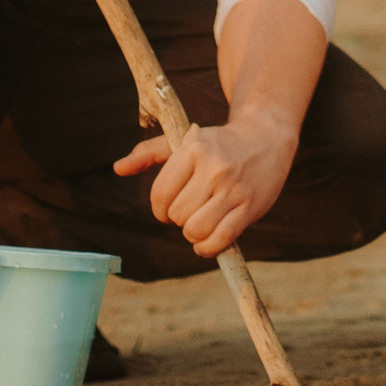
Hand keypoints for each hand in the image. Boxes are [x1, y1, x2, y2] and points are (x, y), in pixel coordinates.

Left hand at [112, 115, 297, 258]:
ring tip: (199, 221)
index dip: (159, 208)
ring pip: (196, 230)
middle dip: (178, 218)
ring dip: (192, 233)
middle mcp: (214, 168)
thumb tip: (118, 168)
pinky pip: (220, 240)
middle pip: (177, 215)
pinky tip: (207, 240)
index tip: (167, 207)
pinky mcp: (250, 207)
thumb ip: (149, 153)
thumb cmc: (218, 143)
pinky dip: (207, 247)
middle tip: (190, 209)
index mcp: (194, 149)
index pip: (161, 193)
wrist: (267, 138)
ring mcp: (233, 189)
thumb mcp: (184, 141)